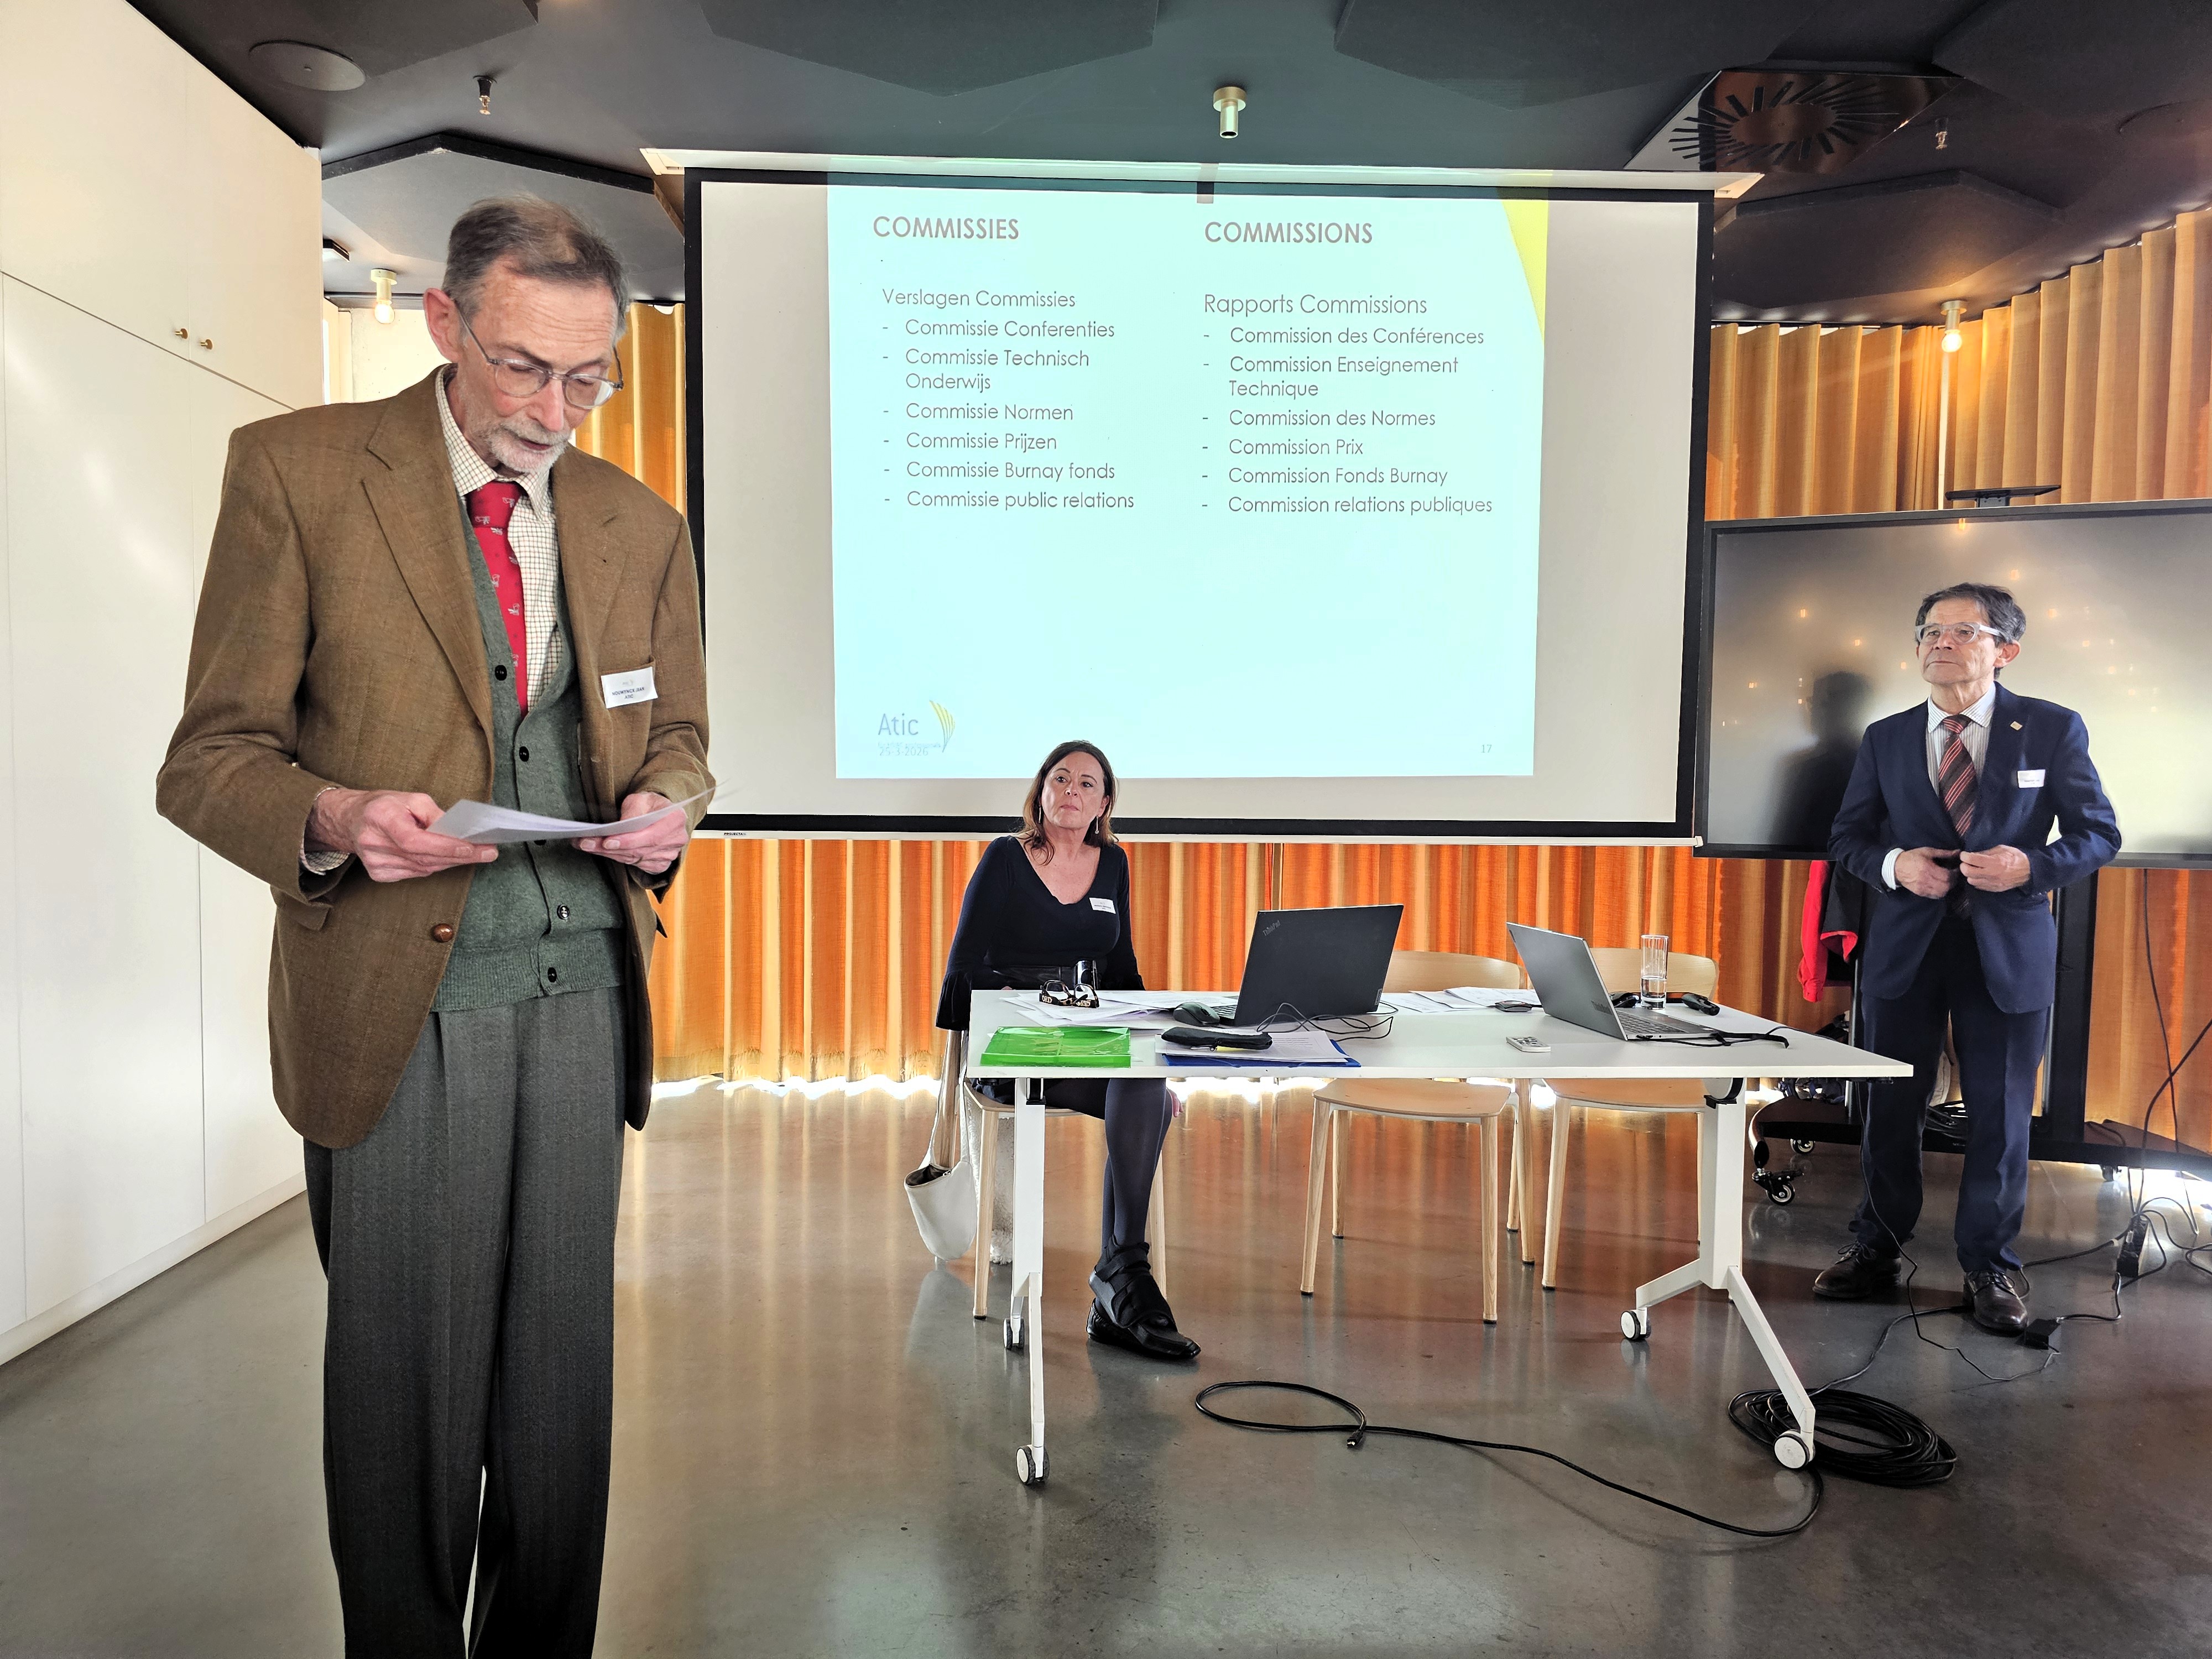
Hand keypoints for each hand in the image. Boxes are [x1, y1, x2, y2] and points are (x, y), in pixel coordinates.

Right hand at [307, 788, 496, 882]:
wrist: (351, 820)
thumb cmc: (385, 806)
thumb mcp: (411, 798)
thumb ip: (435, 814)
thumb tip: (459, 832)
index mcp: (380, 818)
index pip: (415, 840)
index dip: (444, 846)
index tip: (472, 847)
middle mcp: (374, 843)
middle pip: (424, 857)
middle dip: (460, 856)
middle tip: (489, 852)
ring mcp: (375, 862)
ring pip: (424, 868)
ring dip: (451, 861)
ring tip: (475, 853)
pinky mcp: (379, 874)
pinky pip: (416, 873)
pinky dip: (435, 866)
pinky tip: (447, 858)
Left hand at [578, 791, 688, 875]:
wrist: (659, 814)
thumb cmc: (649, 804)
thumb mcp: (641, 797)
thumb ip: (633, 809)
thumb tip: (621, 826)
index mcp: (676, 819)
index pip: (651, 835)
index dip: (628, 841)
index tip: (607, 842)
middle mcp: (676, 840)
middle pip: (640, 850)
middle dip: (610, 848)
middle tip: (586, 843)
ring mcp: (669, 855)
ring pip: (634, 859)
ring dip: (609, 854)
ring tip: (587, 845)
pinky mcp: (660, 865)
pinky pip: (635, 865)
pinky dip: (616, 858)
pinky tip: (601, 851)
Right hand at [1894, 847, 1957, 900]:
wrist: (1896, 867)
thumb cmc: (1912, 857)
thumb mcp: (1927, 851)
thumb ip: (1944, 853)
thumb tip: (1958, 853)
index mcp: (1927, 868)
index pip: (1947, 875)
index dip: (1955, 874)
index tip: (1956, 869)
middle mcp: (1925, 880)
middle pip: (1946, 886)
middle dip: (1953, 881)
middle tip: (1953, 875)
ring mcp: (1923, 888)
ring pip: (1942, 893)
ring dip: (1948, 887)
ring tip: (1947, 881)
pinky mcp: (1920, 892)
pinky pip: (1935, 896)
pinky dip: (1941, 892)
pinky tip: (1940, 886)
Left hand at [1960, 846, 2031, 891]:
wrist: (2029, 871)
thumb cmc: (2015, 857)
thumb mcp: (2001, 849)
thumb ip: (1986, 853)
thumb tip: (1973, 855)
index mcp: (1994, 862)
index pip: (1972, 860)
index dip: (1964, 856)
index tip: (1964, 854)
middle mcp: (1991, 874)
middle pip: (1967, 872)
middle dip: (1964, 866)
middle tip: (1966, 862)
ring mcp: (1992, 883)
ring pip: (1971, 880)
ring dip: (1969, 874)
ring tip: (1974, 869)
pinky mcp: (1994, 889)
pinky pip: (1978, 886)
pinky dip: (1976, 880)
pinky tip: (1980, 875)